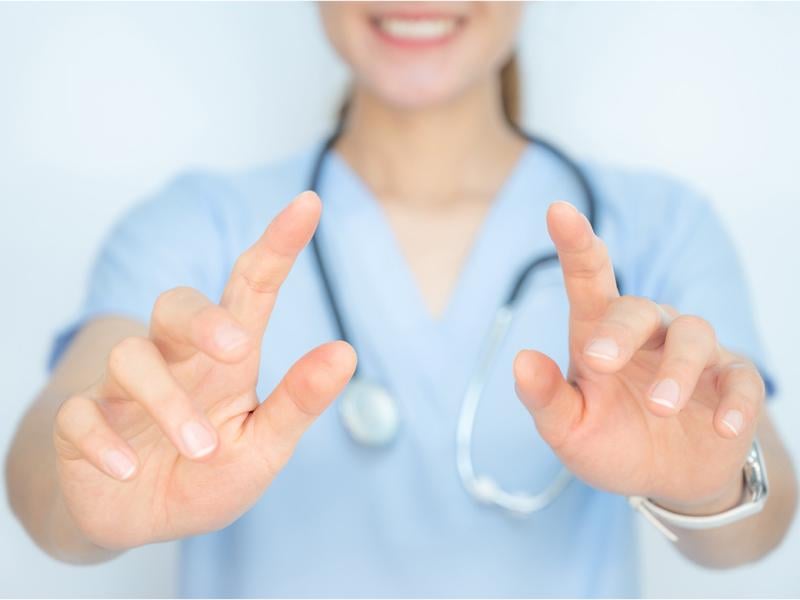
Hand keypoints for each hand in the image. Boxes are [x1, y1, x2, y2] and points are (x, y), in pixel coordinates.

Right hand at [53, 191, 355, 549]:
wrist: (142, 518)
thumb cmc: (210, 471)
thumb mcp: (264, 444)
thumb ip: (298, 401)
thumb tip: (345, 352)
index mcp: (226, 359)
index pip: (251, 288)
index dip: (278, 246)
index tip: (309, 204)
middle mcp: (176, 360)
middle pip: (177, 303)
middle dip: (204, 318)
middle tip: (237, 349)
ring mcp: (124, 389)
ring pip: (131, 357)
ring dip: (167, 402)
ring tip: (202, 449)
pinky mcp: (82, 423)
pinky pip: (80, 415)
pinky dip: (102, 442)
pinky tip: (126, 470)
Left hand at [514, 202, 765, 512]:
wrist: (666, 480)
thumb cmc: (610, 441)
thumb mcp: (567, 429)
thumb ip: (544, 398)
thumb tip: (521, 361)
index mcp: (598, 333)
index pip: (587, 279)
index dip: (575, 243)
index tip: (557, 210)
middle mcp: (646, 333)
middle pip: (638, 309)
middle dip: (618, 332)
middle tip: (598, 361)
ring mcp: (693, 354)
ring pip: (693, 335)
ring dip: (677, 369)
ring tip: (662, 408)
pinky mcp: (732, 381)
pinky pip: (741, 379)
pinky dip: (735, 402)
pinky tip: (721, 427)